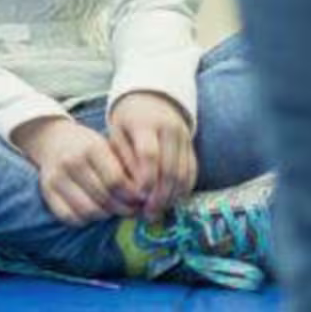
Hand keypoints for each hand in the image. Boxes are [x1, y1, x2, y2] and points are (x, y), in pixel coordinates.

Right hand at [12, 116, 138, 224]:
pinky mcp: (46, 191)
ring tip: (115, 211)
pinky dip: (85, 219)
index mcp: (91, 147)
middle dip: (124, 209)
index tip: (143, 199)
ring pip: (88, 211)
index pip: (117, 181)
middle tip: (134, 210)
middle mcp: (71, 161)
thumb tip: (145, 198)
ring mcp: (56, 177)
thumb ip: (125, 168)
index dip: (133, 195)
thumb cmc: (88, 146)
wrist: (53, 139)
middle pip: (104, 198)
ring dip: (106, 215)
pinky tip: (94, 211)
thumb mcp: (107, 147)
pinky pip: (70, 217)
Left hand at [109, 92, 196, 220]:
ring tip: (157, 212)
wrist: (153, 97)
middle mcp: (170, 129)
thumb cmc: (128, 119)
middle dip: (159, 196)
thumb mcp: (118, 132)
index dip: (145, 179)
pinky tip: (171, 202)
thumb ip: (124, 159)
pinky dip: (183, 190)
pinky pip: (192, 172)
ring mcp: (185, 137)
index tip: (137, 198)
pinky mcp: (192, 145)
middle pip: (170, 169)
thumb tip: (133, 191)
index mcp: (146, 123)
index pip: (149, 154)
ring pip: (184, 174)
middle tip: (148, 214)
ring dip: (172, 197)